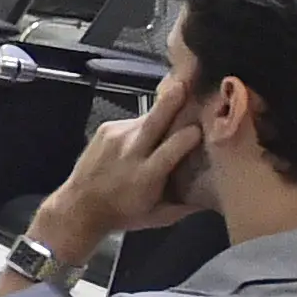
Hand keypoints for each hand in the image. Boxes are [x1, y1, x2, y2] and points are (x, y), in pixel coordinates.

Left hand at [38, 56, 210, 252]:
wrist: (77, 206)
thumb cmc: (123, 213)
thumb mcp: (158, 216)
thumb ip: (187, 206)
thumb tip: (219, 196)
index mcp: (146, 175)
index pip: (175, 145)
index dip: (192, 134)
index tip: (207, 127)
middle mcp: (131, 151)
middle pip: (156, 119)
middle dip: (173, 100)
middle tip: (189, 80)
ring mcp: (116, 137)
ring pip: (149, 117)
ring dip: (166, 112)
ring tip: (183, 100)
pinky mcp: (107, 128)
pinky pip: (136, 120)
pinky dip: (146, 125)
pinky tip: (150, 134)